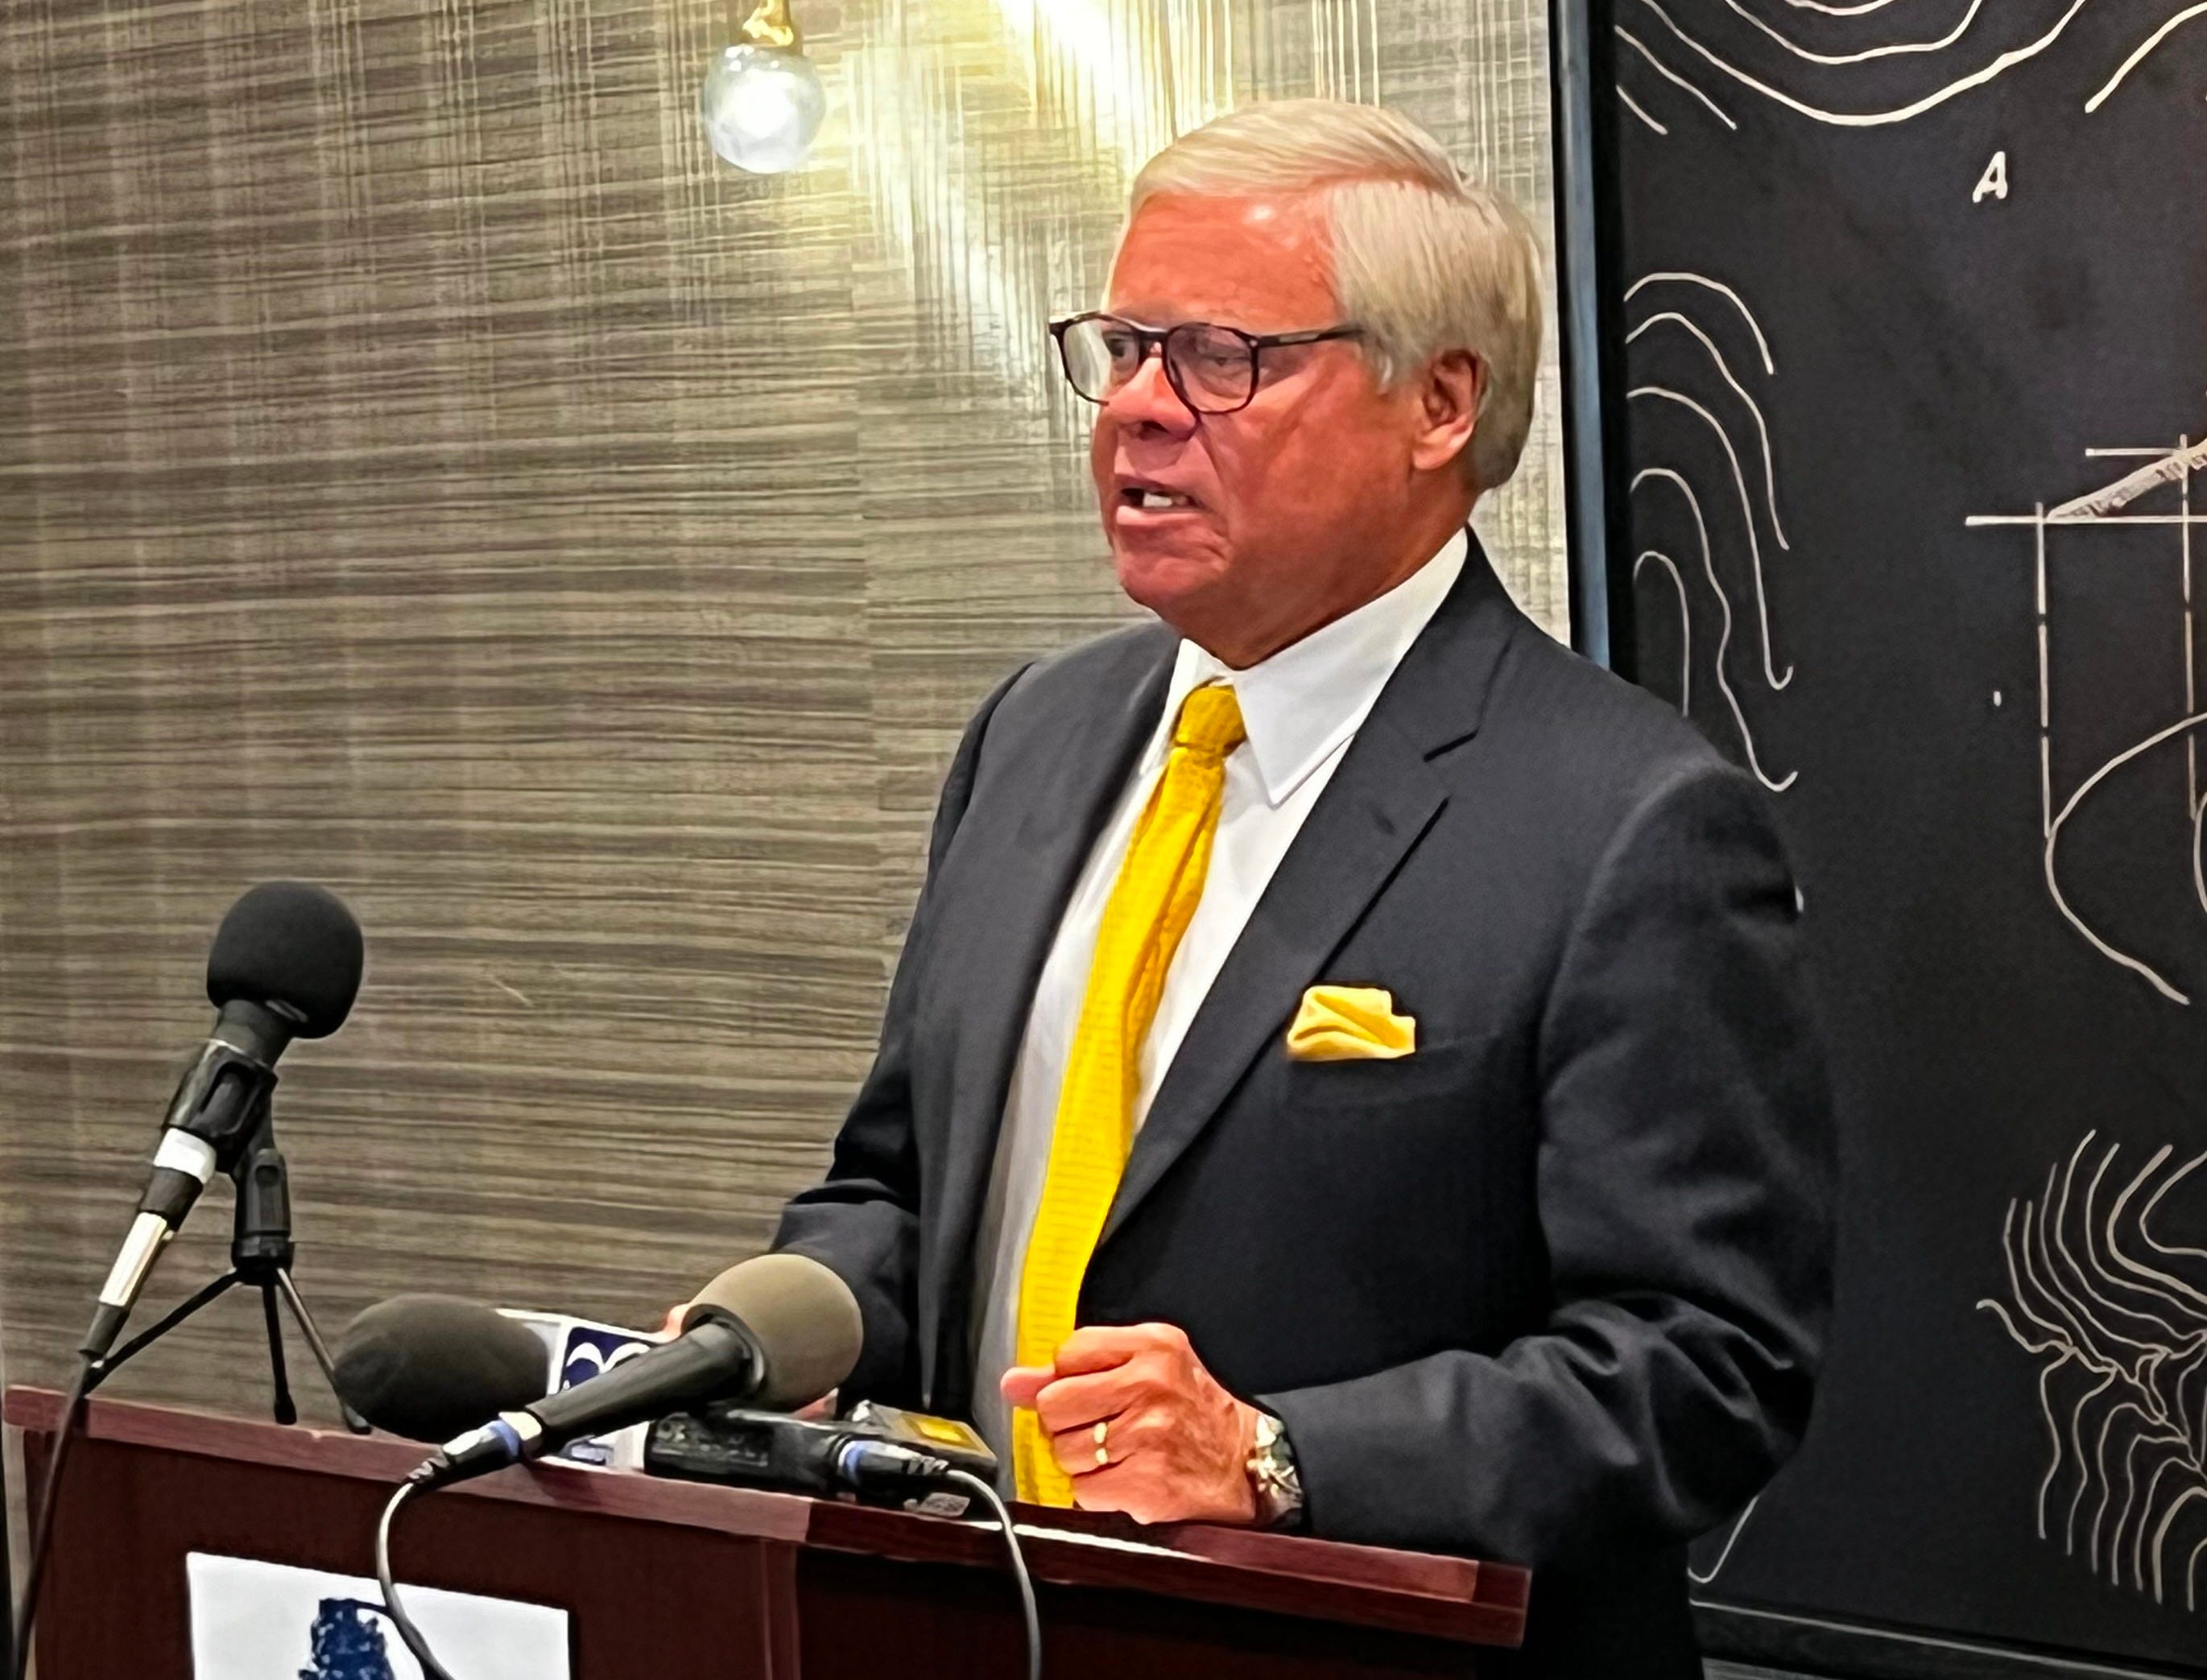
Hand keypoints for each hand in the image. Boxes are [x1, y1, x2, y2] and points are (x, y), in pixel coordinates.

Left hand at [1000, 1322, 1260, 1525]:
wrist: (1246, 1463)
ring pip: (1065, 1451)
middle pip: (1055, 1404)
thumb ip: (1078, 1369)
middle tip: (1100, 1428)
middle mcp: (1151, 1385)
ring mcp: (1148, 1436)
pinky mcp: (1145, 1483)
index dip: (1068, 1379)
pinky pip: (1082, 1491)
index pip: (1068, 1353)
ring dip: (1082, 1462)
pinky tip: (1125, 1479)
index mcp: (1152, 1346)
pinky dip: (1097, 1492)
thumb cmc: (1193, 1411)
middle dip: (1067, 1423)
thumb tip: (1013, 1382)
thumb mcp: (1149, 1367)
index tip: (1090, 1393)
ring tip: (1118, 1455)